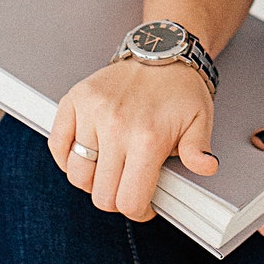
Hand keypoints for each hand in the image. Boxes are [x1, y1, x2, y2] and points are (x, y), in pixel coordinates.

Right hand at [48, 59, 217, 221]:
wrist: (161, 51)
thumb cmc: (180, 89)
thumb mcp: (200, 120)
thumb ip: (198, 149)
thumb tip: (205, 166)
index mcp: (148, 138)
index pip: (129, 201)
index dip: (137, 212)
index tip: (142, 206)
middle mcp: (116, 126)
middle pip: (101, 195)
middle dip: (116, 200)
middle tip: (127, 188)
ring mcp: (91, 112)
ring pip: (77, 175)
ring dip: (92, 182)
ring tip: (109, 171)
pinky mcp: (74, 100)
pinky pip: (57, 146)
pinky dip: (67, 159)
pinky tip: (86, 156)